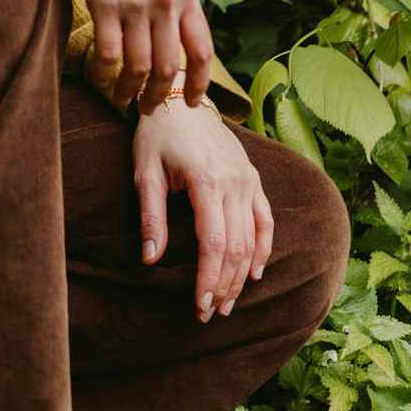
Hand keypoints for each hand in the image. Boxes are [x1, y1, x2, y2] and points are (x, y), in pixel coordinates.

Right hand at [10, 0, 213, 111]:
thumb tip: (177, 28)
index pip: (202, 51)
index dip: (200, 85)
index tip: (193, 103)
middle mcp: (165, 0)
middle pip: (168, 67)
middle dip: (161, 96)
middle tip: (151, 109)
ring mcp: (134, 2)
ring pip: (138, 67)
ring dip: (130, 91)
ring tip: (124, 100)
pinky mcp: (102, 1)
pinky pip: (108, 52)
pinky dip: (104, 73)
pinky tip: (100, 77)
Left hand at [133, 93, 274, 321]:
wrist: (178, 97)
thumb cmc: (156, 134)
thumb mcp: (145, 172)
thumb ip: (150, 217)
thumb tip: (150, 260)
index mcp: (206, 180)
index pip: (213, 243)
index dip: (208, 279)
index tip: (200, 307)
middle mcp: (234, 181)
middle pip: (236, 247)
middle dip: (224, 285)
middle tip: (211, 314)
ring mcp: (248, 178)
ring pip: (252, 238)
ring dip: (242, 274)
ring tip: (228, 303)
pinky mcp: (253, 176)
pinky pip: (265, 218)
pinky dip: (264, 247)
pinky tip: (255, 272)